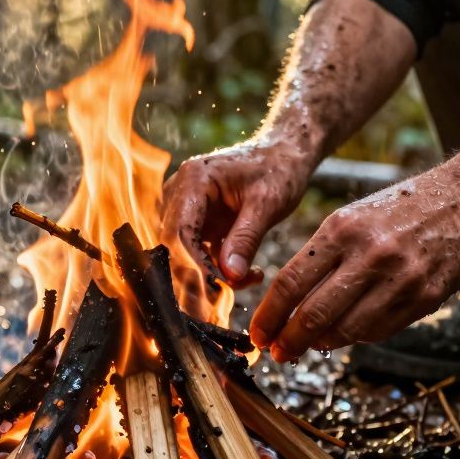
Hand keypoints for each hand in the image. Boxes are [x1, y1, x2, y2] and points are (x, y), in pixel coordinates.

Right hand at [160, 139, 315, 287]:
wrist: (284, 156)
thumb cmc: (278, 170)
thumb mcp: (267, 204)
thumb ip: (246, 239)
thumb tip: (229, 277)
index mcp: (193, 180)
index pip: (179, 232)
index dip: (192, 265)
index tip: (215, 291)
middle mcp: (180, 194)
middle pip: (174, 247)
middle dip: (199, 278)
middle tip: (225, 302)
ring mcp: (186, 210)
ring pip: (184, 255)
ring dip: (211, 277)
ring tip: (249, 280)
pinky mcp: (197, 225)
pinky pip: (199, 255)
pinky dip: (219, 271)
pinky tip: (248, 275)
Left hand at [249, 172, 459, 360]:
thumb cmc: (398, 210)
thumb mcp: (351, 219)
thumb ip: (320, 259)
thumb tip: (289, 307)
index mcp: (341, 230)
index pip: (291, 282)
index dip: (269, 315)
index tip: (258, 333)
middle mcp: (370, 255)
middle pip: (314, 313)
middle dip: (289, 340)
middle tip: (277, 353)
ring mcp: (400, 279)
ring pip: (347, 330)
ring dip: (322, 344)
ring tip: (309, 346)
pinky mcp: (425, 297)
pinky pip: (381, 331)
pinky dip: (358, 337)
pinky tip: (346, 334)